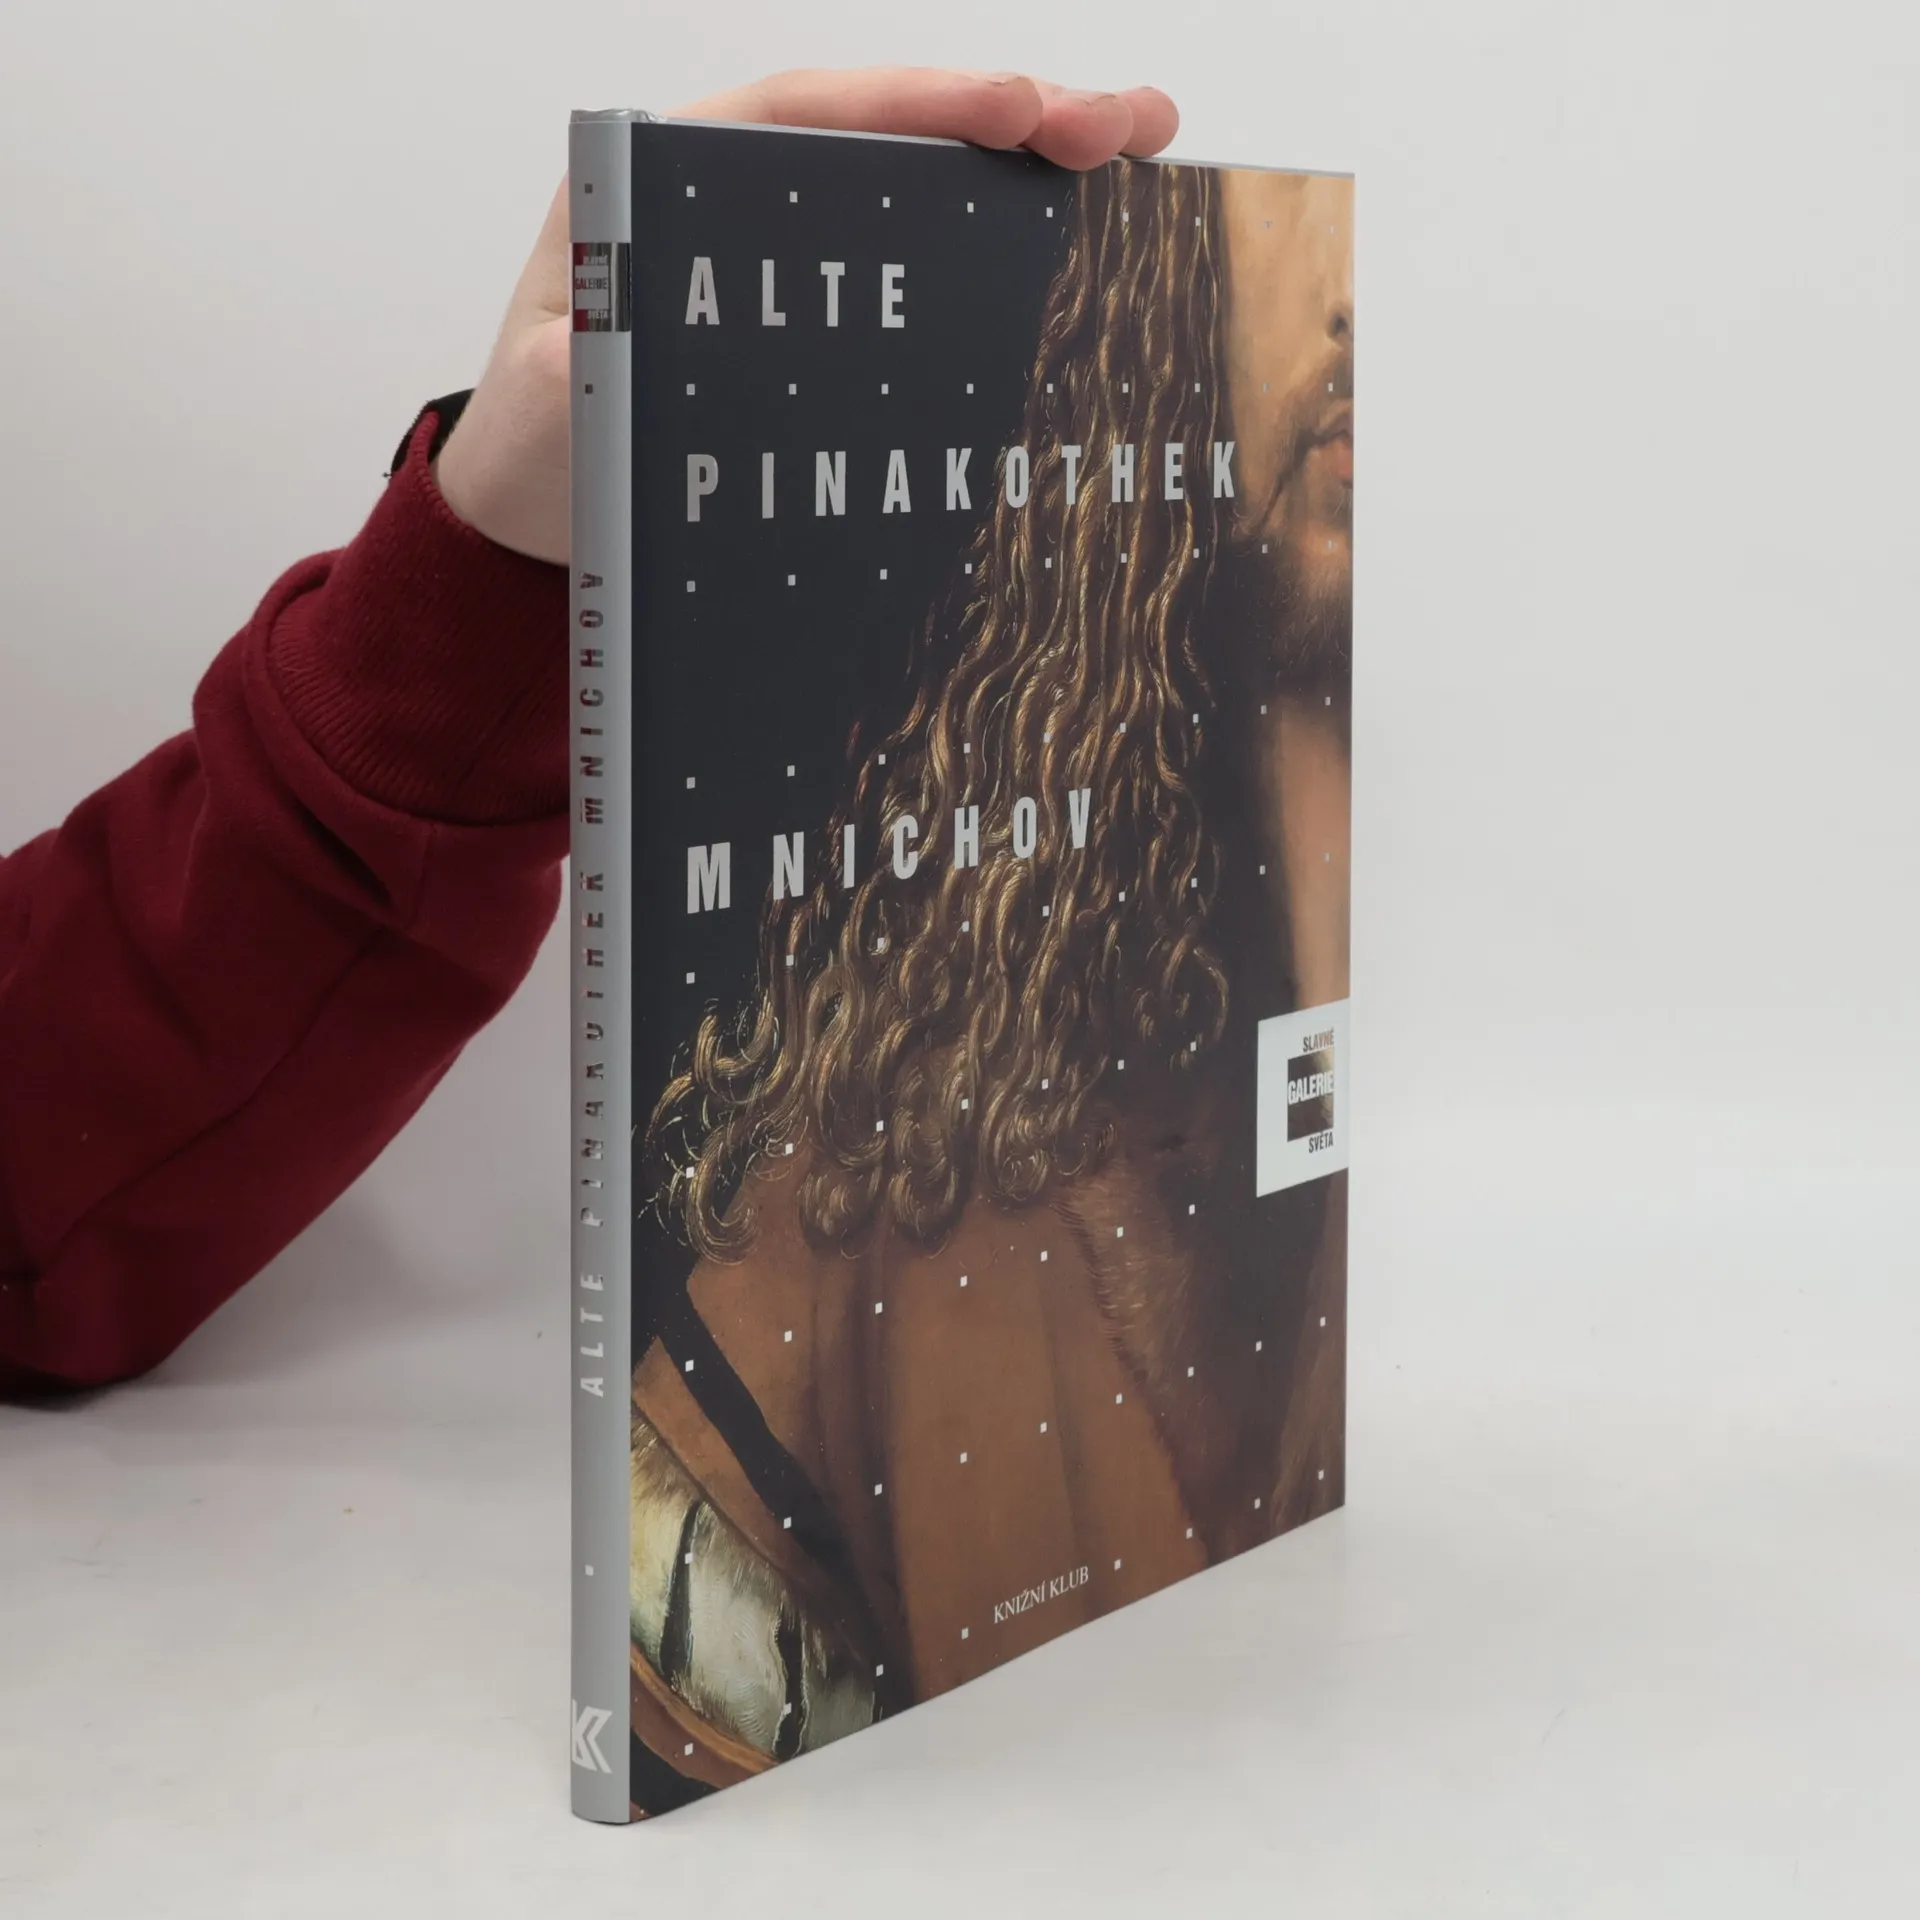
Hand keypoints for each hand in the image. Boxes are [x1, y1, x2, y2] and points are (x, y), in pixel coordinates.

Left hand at [431, 69, 1179, 565]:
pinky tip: (1083, 254)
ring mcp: (791, 264)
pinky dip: (1002, 256)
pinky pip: (922, 272)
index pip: (811, 112)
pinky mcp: (822, 329)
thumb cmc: (535, 453)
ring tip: (1141, 158)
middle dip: (1017, 116)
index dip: (923, 101)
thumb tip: (596, 341)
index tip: (1021, 110)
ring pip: (923, 192)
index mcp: (668, 183)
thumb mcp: (540, 415)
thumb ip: (567, 375)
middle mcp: (742, 203)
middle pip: (891, 133)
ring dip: (1031, 175)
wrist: (540, 523)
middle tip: (1131, 124)